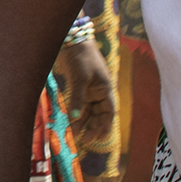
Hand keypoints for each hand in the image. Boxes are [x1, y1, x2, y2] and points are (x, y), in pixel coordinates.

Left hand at [53, 40, 114, 154]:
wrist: (71, 40)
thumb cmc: (80, 57)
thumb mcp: (80, 78)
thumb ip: (77, 98)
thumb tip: (74, 118)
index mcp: (106, 89)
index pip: (109, 112)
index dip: (106, 126)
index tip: (100, 138)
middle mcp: (99, 91)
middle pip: (99, 114)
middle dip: (93, 127)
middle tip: (85, 141)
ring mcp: (89, 89)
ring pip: (88, 111)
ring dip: (84, 123)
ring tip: (76, 136)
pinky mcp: (78, 86)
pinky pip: (79, 104)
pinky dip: (76, 113)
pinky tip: (71, 122)